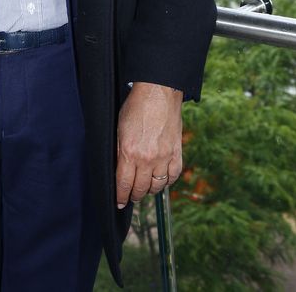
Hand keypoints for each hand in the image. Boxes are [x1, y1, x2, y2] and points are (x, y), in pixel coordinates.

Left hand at [116, 81, 182, 208]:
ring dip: (150, 190)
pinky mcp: (176, 153)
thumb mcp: (119, 128)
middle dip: (134, 195)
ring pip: (157, 185)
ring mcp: (164, 157)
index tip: (119, 202)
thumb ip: (120, 151)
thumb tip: (118, 170)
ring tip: (145, 188)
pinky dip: (167, 181)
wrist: (158, 93)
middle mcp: (147, 159)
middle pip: (140, 188)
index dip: (121, 196)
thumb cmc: (135, 107)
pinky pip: (173, 176)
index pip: (124, 184)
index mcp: (129, 152)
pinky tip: (161, 179)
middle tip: (131, 196)